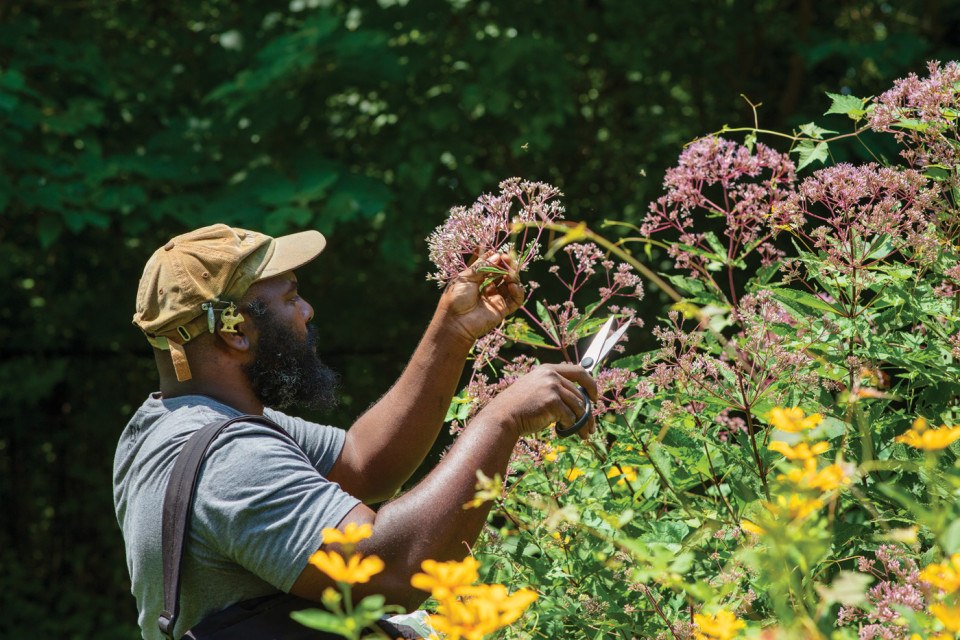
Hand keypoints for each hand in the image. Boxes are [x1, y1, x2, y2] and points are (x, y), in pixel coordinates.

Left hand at [438, 253, 524, 343]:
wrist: (455, 322)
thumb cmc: (456, 299)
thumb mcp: (465, 277)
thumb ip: (481, 266)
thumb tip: (497, 255)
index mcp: (476, 280)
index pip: (491, 266)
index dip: (497, 259)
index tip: (500, 254)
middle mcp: (487, 288)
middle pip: (503, 274)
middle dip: (507, 266)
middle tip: (508, 260)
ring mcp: (495, 299)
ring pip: (511, 284)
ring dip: (513, 277)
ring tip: (509, 274)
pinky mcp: (502, 309)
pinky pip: (516, 299)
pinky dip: (518, 291)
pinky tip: (512, 286)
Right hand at [479, 364, 598, 439]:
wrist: (503, 416)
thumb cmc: (518, 407)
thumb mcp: (535, 389)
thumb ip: (554, 388)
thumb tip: (579, 401)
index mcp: (548, 369)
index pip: (579, 371)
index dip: (591, 384)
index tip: (595, 397)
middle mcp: (551, 375)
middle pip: (580, 395)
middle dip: (588, 413)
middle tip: (591, 427)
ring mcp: (552, 388)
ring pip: (578, 408)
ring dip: (583, 423)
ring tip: (584, 434)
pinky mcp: (552, 402)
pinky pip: (570, 418)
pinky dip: (570, 427)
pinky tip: (563, 431)